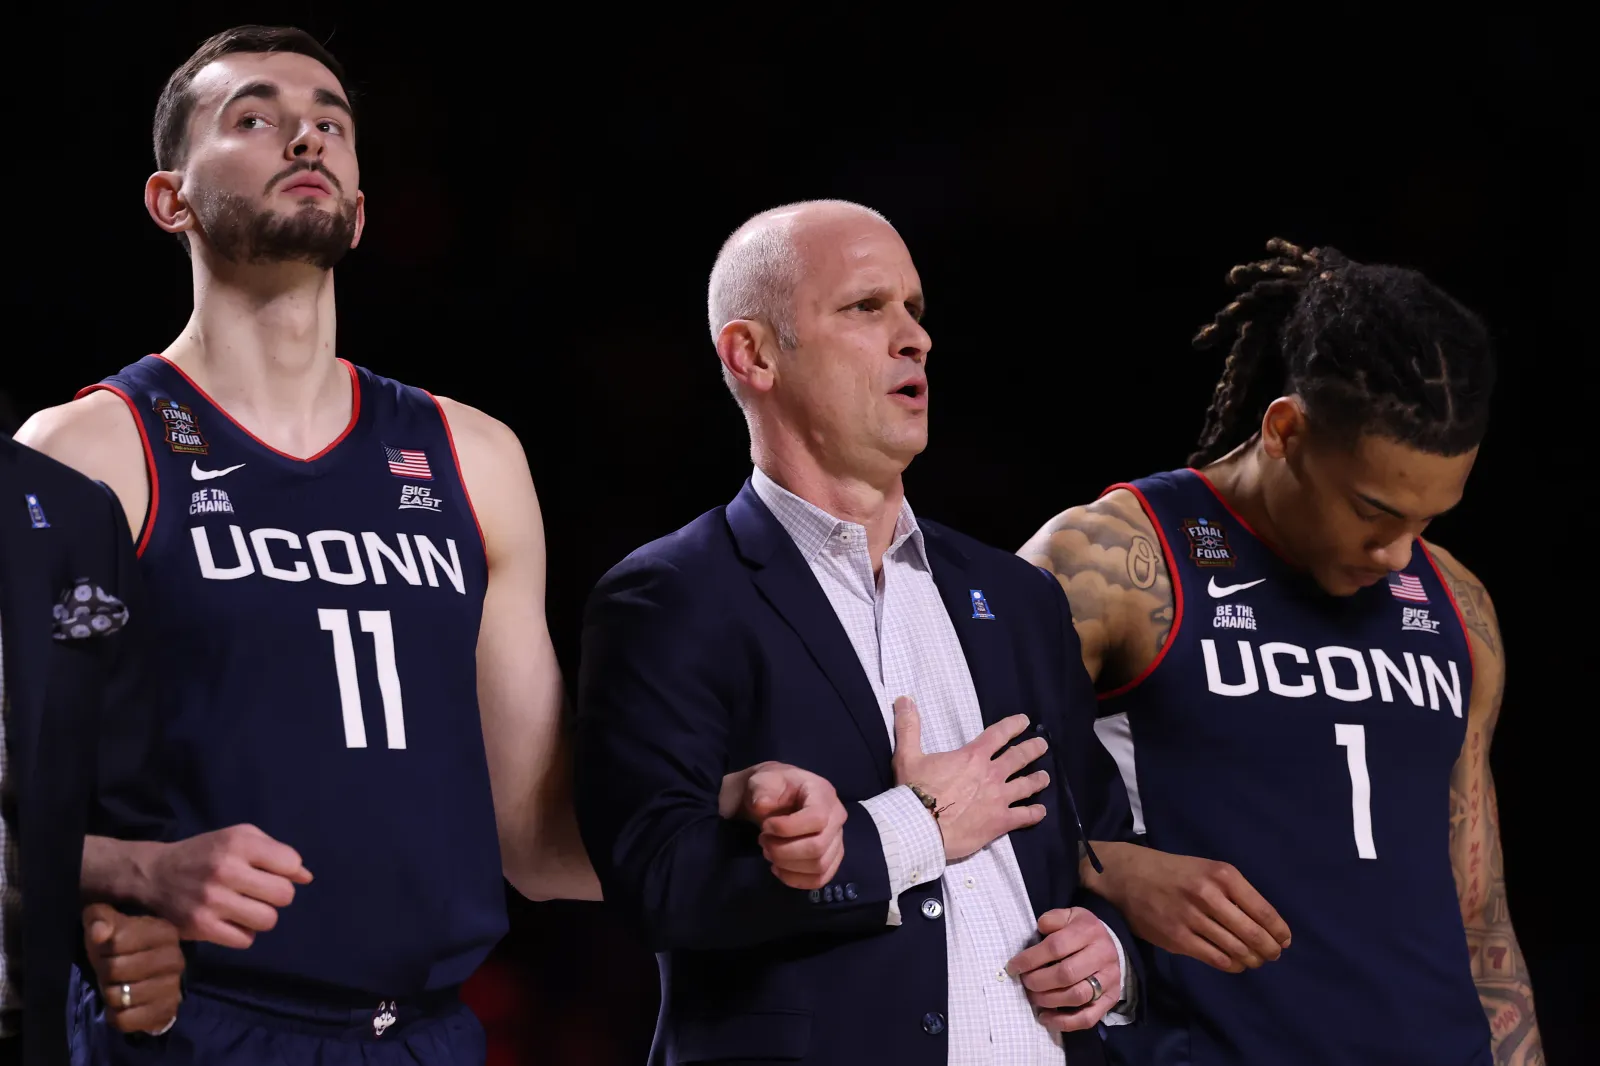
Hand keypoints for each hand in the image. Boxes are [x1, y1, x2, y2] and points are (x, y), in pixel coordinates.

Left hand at [81, 903, 183, 1034]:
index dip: (102, 948)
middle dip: (104, 972)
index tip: (108, 949)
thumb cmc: (122, 945)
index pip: (116, 941)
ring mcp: (173, 986)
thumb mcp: (108, 925)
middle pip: (115, 970)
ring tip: (117, 987)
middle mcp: (175, 958)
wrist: (145, 975)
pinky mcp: (166, 1012)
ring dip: (109, 994)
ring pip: (119, 997)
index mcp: (165, 931)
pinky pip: (126, 1020)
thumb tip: (100, 932)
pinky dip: (116, 1016)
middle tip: (110, 971)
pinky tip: (122, 1006)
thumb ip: (99, 919)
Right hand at [146, 824, 311, 947]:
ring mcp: (212, 901)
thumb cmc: (205, 854)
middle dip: (277, 895)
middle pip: (284, 895)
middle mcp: (225, 870)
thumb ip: (276, 852)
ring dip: (261, 916)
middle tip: (259, 892)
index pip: (291, 863)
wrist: (152, 875)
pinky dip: (243, 933)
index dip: (287, 870)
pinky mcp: (201, 927)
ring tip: (245, 907)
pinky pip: (245, 940)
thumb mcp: (239, 839)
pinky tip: (230, 921)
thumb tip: (307, 877)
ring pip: (268, 920)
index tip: (272, 871)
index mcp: (238, 843)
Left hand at [722, 762, 847, 890]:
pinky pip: (820, 879)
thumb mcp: (763, 780)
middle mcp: (837, 817)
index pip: (817, 818)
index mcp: (823, 793)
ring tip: (768, 853)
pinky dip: (796, 880)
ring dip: (787, 865)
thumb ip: (763, 790)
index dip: (788, 828)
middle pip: (818, 848)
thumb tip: (763, 806)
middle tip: (763, 841)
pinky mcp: (832, 858)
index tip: (765, 826)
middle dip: (783, 850)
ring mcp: (837, 839)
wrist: (778, 796)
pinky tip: (778, 869)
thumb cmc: (773, 787)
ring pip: (819, 866)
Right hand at [891, 696, 1048, 861]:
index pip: (999, 734)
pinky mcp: (1000, 822)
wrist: (920, 827)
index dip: (1013, 725)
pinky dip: (1034, 813)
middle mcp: (991, 774)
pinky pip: (1024, 816)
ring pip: (1026, 786)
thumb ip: (908, 727)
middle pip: (1019, 757)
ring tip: (1044, 778)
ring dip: (1037, 780)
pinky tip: (1040, 812)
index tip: (1025, 721)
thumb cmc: (914, 791)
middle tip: (1042, 746)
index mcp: (973, 756)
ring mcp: (999, 799)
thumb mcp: (907, 755)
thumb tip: (903, 699)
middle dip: (1032, 749)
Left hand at [1006, 907, 1122, 1031]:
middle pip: (1067, 974)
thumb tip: (1040, 928)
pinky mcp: (1111, 999)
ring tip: (1033, 997)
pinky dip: (1064, 1022)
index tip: (1013, 967)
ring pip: (1077, 996)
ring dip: (1049, 1000)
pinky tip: (1046, 1017)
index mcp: (1089, 931)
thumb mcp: (1069, 916)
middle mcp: (1103, 955)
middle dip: (1039, 981)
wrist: (1110, 944)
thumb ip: (1053, 919)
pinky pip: (1088, 1018)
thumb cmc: (1081, 931)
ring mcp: (1109, 979)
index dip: (1031, 959)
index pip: (1056, 946)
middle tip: (1025, 982)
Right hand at [1087, 844, 1289, 971]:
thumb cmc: (1172, 872)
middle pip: (1253, 934)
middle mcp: (1209, 896)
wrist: (1126, 876)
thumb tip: (1264, 924)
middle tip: (1273, 955)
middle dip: (1269, 949)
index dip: (1279, 931)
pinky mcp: (1177, 938)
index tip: (1284, 940)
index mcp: (1222, 875)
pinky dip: (1231, 964)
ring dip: (1252, 959)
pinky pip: (1215, 958)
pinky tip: (1234, 962)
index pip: (1263, 911)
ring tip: (1254, 960)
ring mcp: (1192, 919)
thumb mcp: (1206, 868)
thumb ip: (1233, 892)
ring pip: (1236, 949)